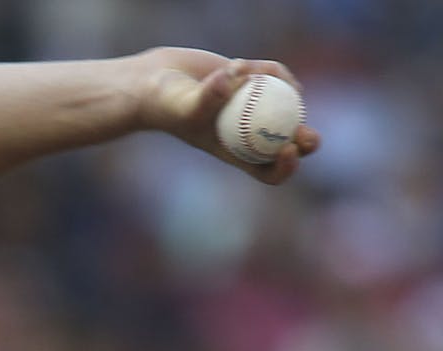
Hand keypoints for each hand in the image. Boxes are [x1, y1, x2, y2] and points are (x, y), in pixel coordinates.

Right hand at [134, 47, 321, 184]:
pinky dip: (269, 70)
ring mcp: (258, 108)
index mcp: (236, 151)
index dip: (285, 167)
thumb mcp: (184, 105)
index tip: (288, 150)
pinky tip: (241, 65)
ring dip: (284, 90)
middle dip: (305, 140)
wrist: (157, 80)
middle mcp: (251, 133)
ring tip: (254, 75)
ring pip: (290, 104)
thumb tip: (232, 79)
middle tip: (307, 134)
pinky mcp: (258, 83)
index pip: (267, 170)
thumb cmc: (166, 103)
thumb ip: (208, 96)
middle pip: (290, 142)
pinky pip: (279, 77)